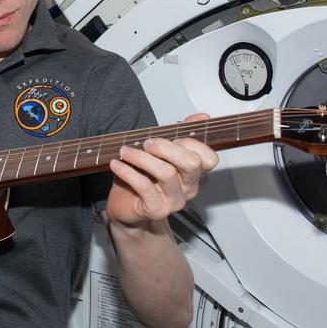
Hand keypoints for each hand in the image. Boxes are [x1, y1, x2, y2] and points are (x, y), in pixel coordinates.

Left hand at [105, 113, 218, 228]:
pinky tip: (117, 164)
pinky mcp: (156, 210)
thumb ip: (180, 134)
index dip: (193, 143)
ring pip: (166, 173)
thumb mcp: (160, 153)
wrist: (126, 208)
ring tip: (125, 151)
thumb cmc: (143, 179)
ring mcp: (174, 200)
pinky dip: (127, 171)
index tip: (174, 134)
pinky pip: (144, 186)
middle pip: (191, 163)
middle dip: (166, 147)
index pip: (209, 158)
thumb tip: (202, 117)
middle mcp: (187, 187)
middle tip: (146, 143)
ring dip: (142, 157)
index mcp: (192, 173)